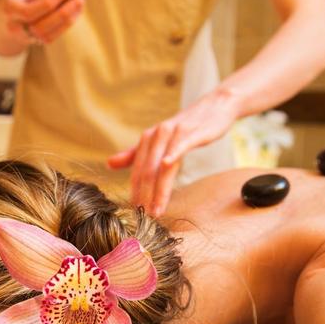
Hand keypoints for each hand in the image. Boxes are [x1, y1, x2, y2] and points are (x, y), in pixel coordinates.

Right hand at [1, 0, 84, 44]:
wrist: (5, 21)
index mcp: (10, 10)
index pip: (29, 12)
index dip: (48, 3)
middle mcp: (15, 27)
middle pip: (40, 27)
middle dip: (62, 15)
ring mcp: (26, 37)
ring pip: (47, 36)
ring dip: (67, 22)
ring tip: (80, 5)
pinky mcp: (36, 42)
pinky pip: (52, 37)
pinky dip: (66, 25)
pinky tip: (75, 13)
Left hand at [107, 90, 238, 216]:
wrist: (215, 106)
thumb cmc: (187, 127)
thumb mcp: (159, 140)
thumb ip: (134, 153)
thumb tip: (109, 164)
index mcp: (147, 139)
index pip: (137, 172)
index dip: (135, 192)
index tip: (134, 212)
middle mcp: (157, 135)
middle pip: (147, 172)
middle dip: (145, 197)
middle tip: (145, 218)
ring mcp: (174, 133)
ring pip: (161, 166)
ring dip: (158, 190)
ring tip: (156, 210)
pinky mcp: (191, 132)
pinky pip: (180, 146)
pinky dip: (172, 154)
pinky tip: (167, 165)